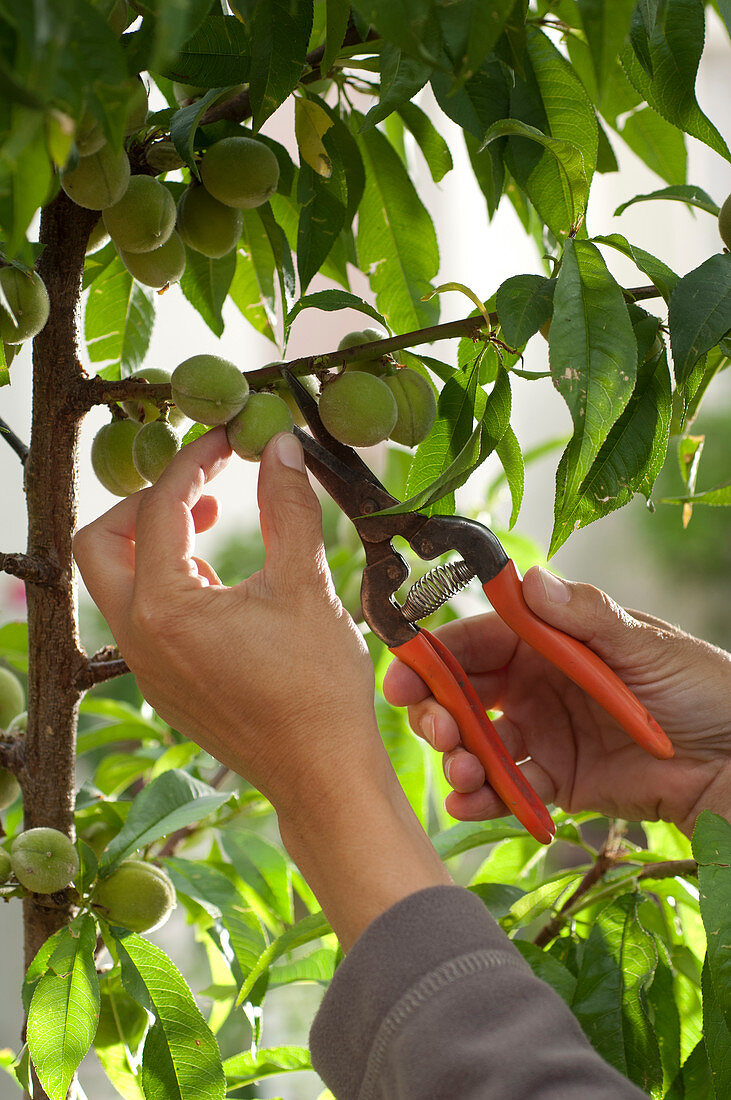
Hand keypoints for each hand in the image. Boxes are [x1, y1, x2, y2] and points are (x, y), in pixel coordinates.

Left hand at [74, 428, 450, 948]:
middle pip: (101, 544)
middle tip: (200, 486)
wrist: (322, 775)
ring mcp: (146, 667)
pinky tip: (221, 579)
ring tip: (213, 522)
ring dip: (156, 542)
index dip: (195, 461)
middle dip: (146, 503)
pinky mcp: (164, 684)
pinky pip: (143, 616)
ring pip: (118, 582)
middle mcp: (138, 639)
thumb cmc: (318, 688)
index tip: (230, 439)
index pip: (160, 508)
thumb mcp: (305, 586)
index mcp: (164, 610)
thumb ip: (287, 509)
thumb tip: (282, 448)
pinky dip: (168, 580)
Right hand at [383, 568, 730, 833]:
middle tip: (432, 727)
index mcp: (550, 642)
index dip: (434, 654)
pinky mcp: (557, 783)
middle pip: (463, 694)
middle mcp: (535, 686)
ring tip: (462, 770)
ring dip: (456, 756)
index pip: (477, 640)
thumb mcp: (645, 643)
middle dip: (434, 709)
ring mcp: (543, 736)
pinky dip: (481, 797)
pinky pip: (508, 789)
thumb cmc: (703, 686)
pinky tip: (469, 801)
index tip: (402, 671)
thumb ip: (585, 617)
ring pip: (477, 743)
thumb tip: (528, 580)